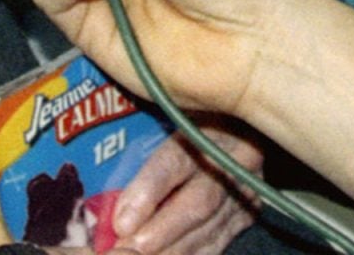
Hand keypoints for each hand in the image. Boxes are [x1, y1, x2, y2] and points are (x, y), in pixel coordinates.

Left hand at [105, 118, 262, 254]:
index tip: (121, 222)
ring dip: (172, 251)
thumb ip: (140, 139)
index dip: (148, 192)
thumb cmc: (192, 115)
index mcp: (208, 124)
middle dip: (160, 233)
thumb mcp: (170, 112)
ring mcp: (247, 188)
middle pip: (198, 202)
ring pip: (210, 229)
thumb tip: (104, 183)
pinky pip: (220, 241)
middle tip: (125, 251)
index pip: (177, 159)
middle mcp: (234, 158)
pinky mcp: (250, 211)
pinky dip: (192, 254)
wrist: (240, 121)